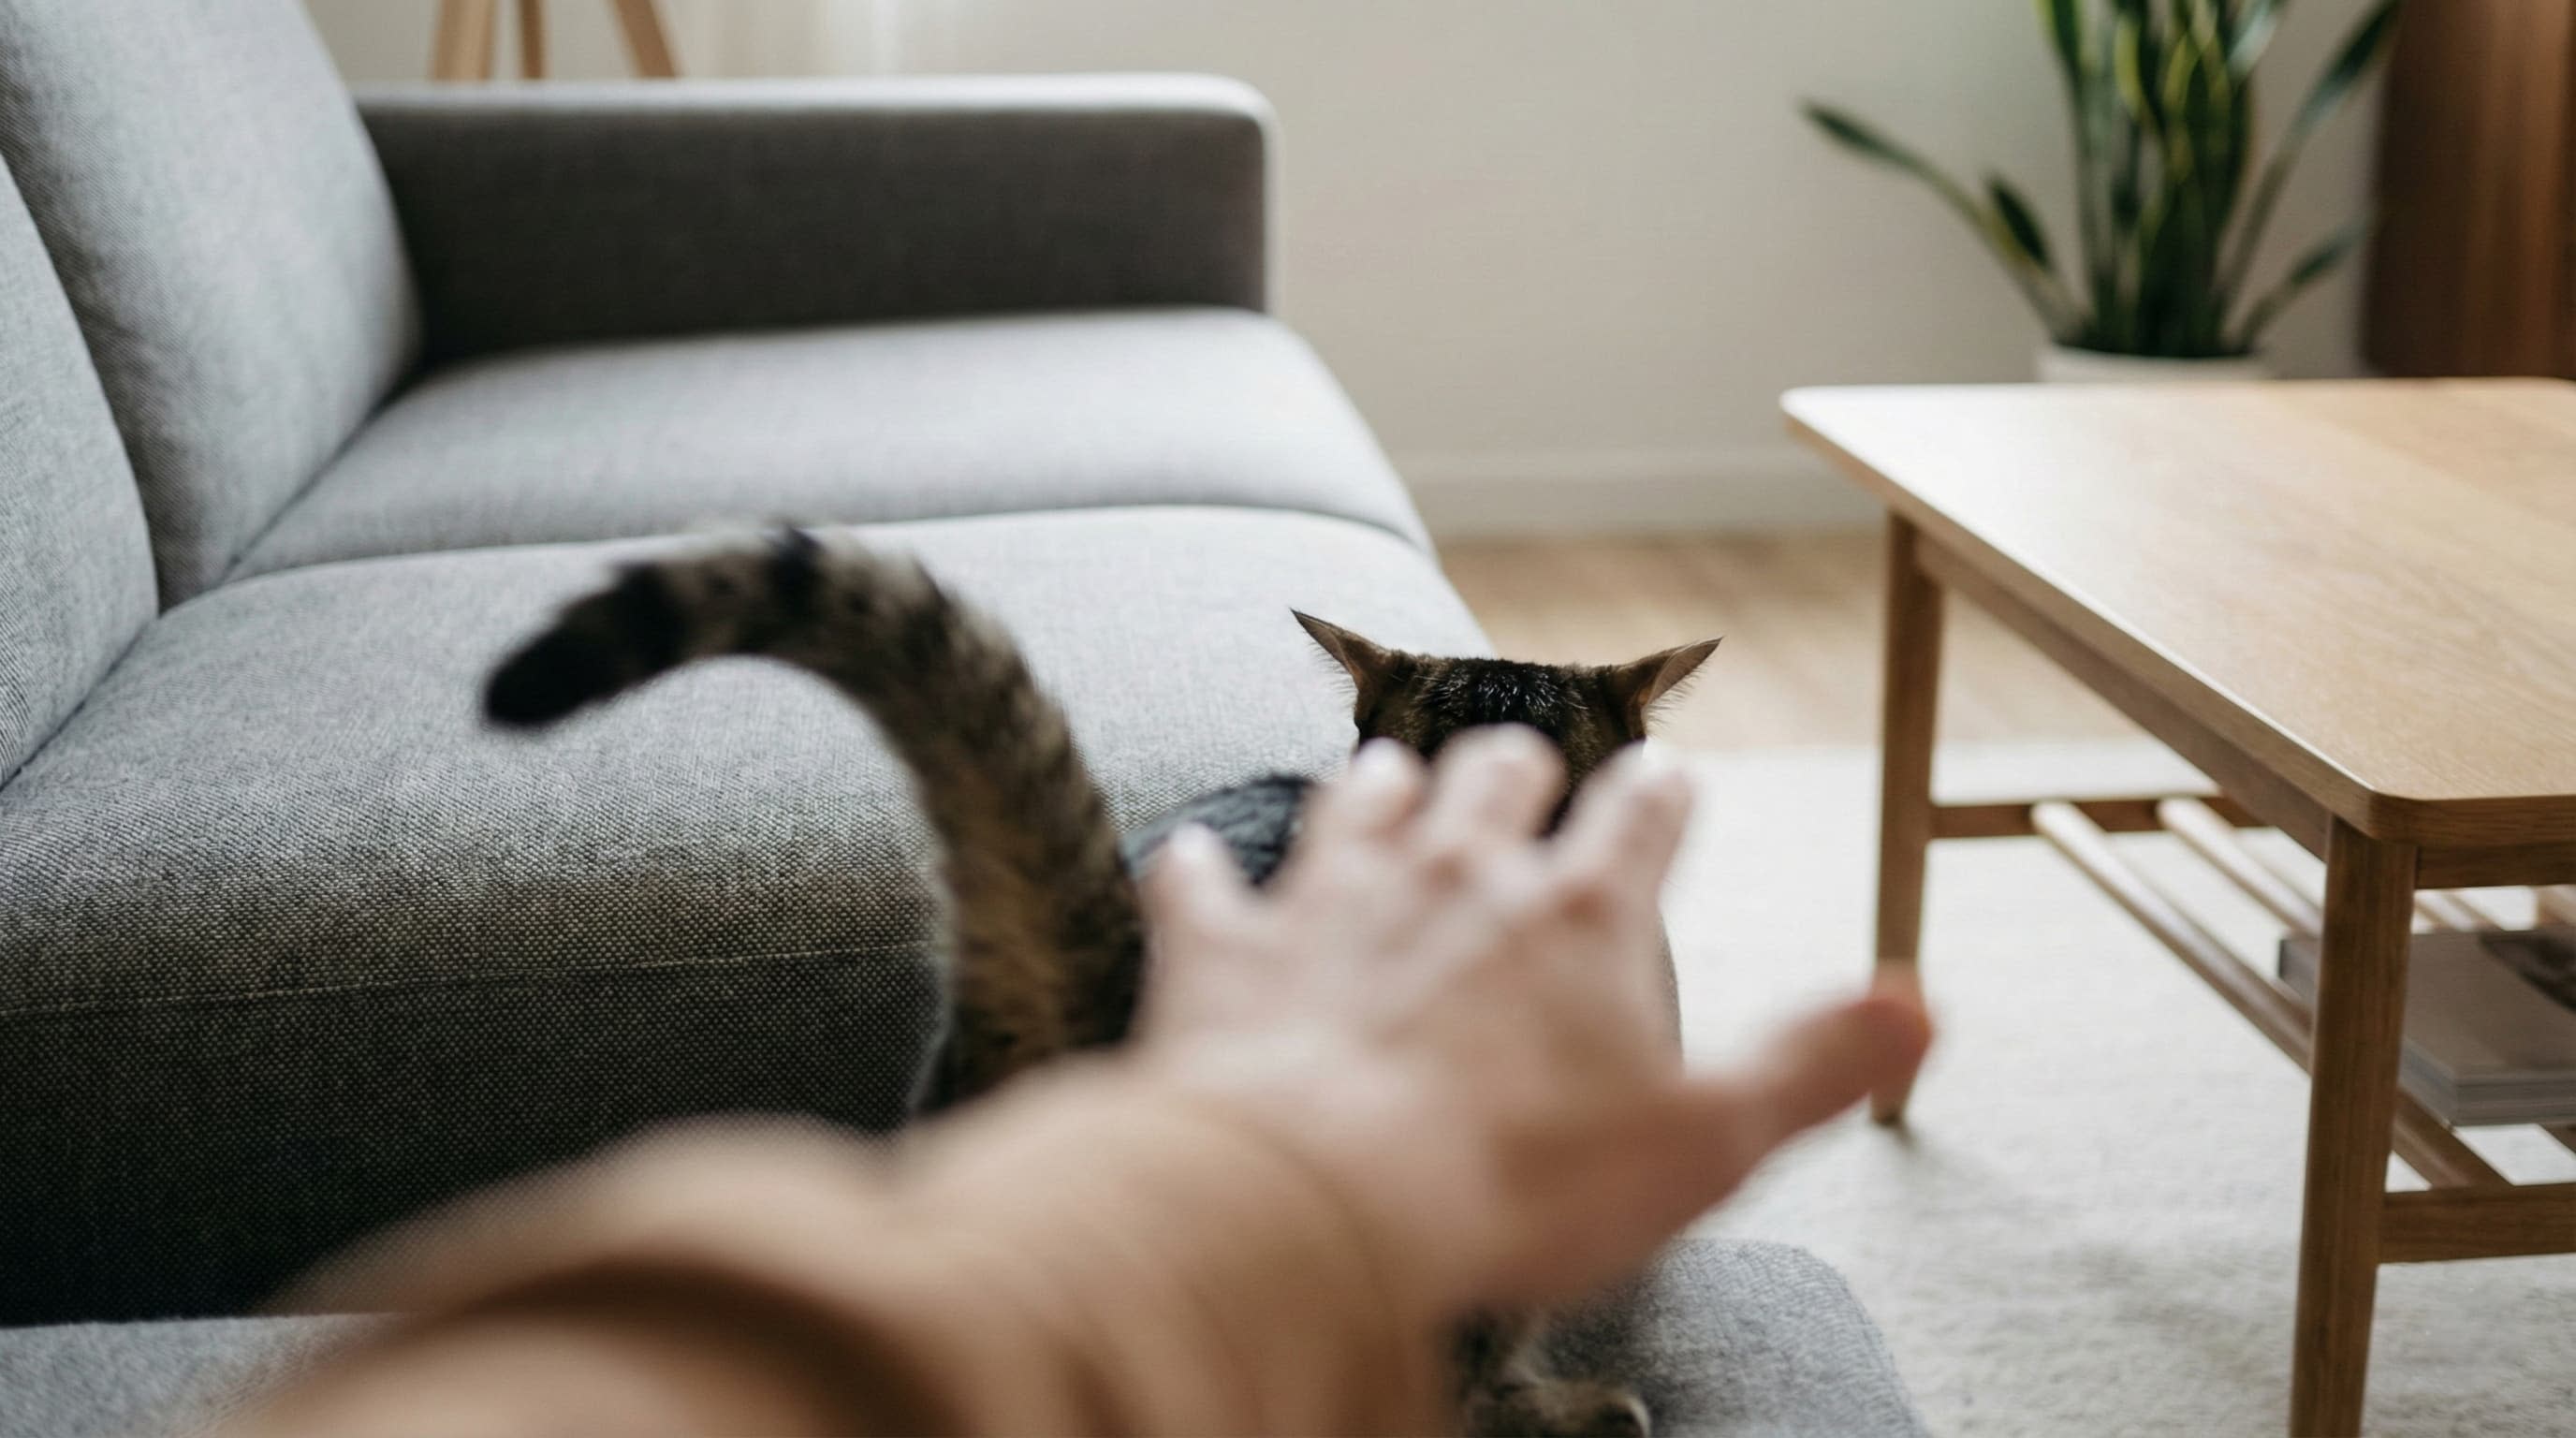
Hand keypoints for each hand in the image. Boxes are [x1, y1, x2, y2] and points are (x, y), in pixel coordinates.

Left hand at [1137, 729, 1929, 1310]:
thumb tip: (1920, 1007)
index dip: (1659, 794)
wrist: (1322, 1198)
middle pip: (1494, 773)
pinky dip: (1202, 872)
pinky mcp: (1226, 946)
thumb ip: (1813, 1063)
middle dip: (1515, 771)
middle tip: (1519, 779)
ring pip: (1359, 795)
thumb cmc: (1521, 1177)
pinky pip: (1202, 879)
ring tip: (1383, 783)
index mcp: (1581, 911)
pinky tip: (1198, 864)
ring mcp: (1333, 895)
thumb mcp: (1709, 1137)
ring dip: (1376, 789)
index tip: (1664, 782)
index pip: (1641, 813)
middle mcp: (1458, 871)